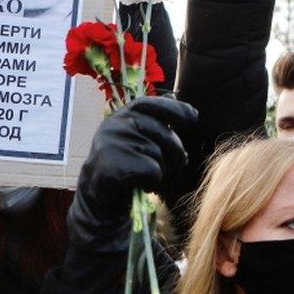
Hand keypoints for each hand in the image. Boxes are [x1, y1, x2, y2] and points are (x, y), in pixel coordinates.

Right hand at [67, 97, 197, 252]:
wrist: (99, 196)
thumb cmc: (125, 165)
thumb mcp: (136, 137)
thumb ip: (152, 119)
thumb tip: (172, 96)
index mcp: (119, 117)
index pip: (150, 104)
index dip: (174, 108)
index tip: (193, 117)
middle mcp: (114, 126)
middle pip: (160, 131)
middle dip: (176, 148)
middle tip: (182, 161)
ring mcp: (112, 144)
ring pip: (157, 153)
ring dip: (161, 168)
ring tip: (149, 176)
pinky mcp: (115, 165)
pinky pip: (152, 170)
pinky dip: (153, 181)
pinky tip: (143, 186)